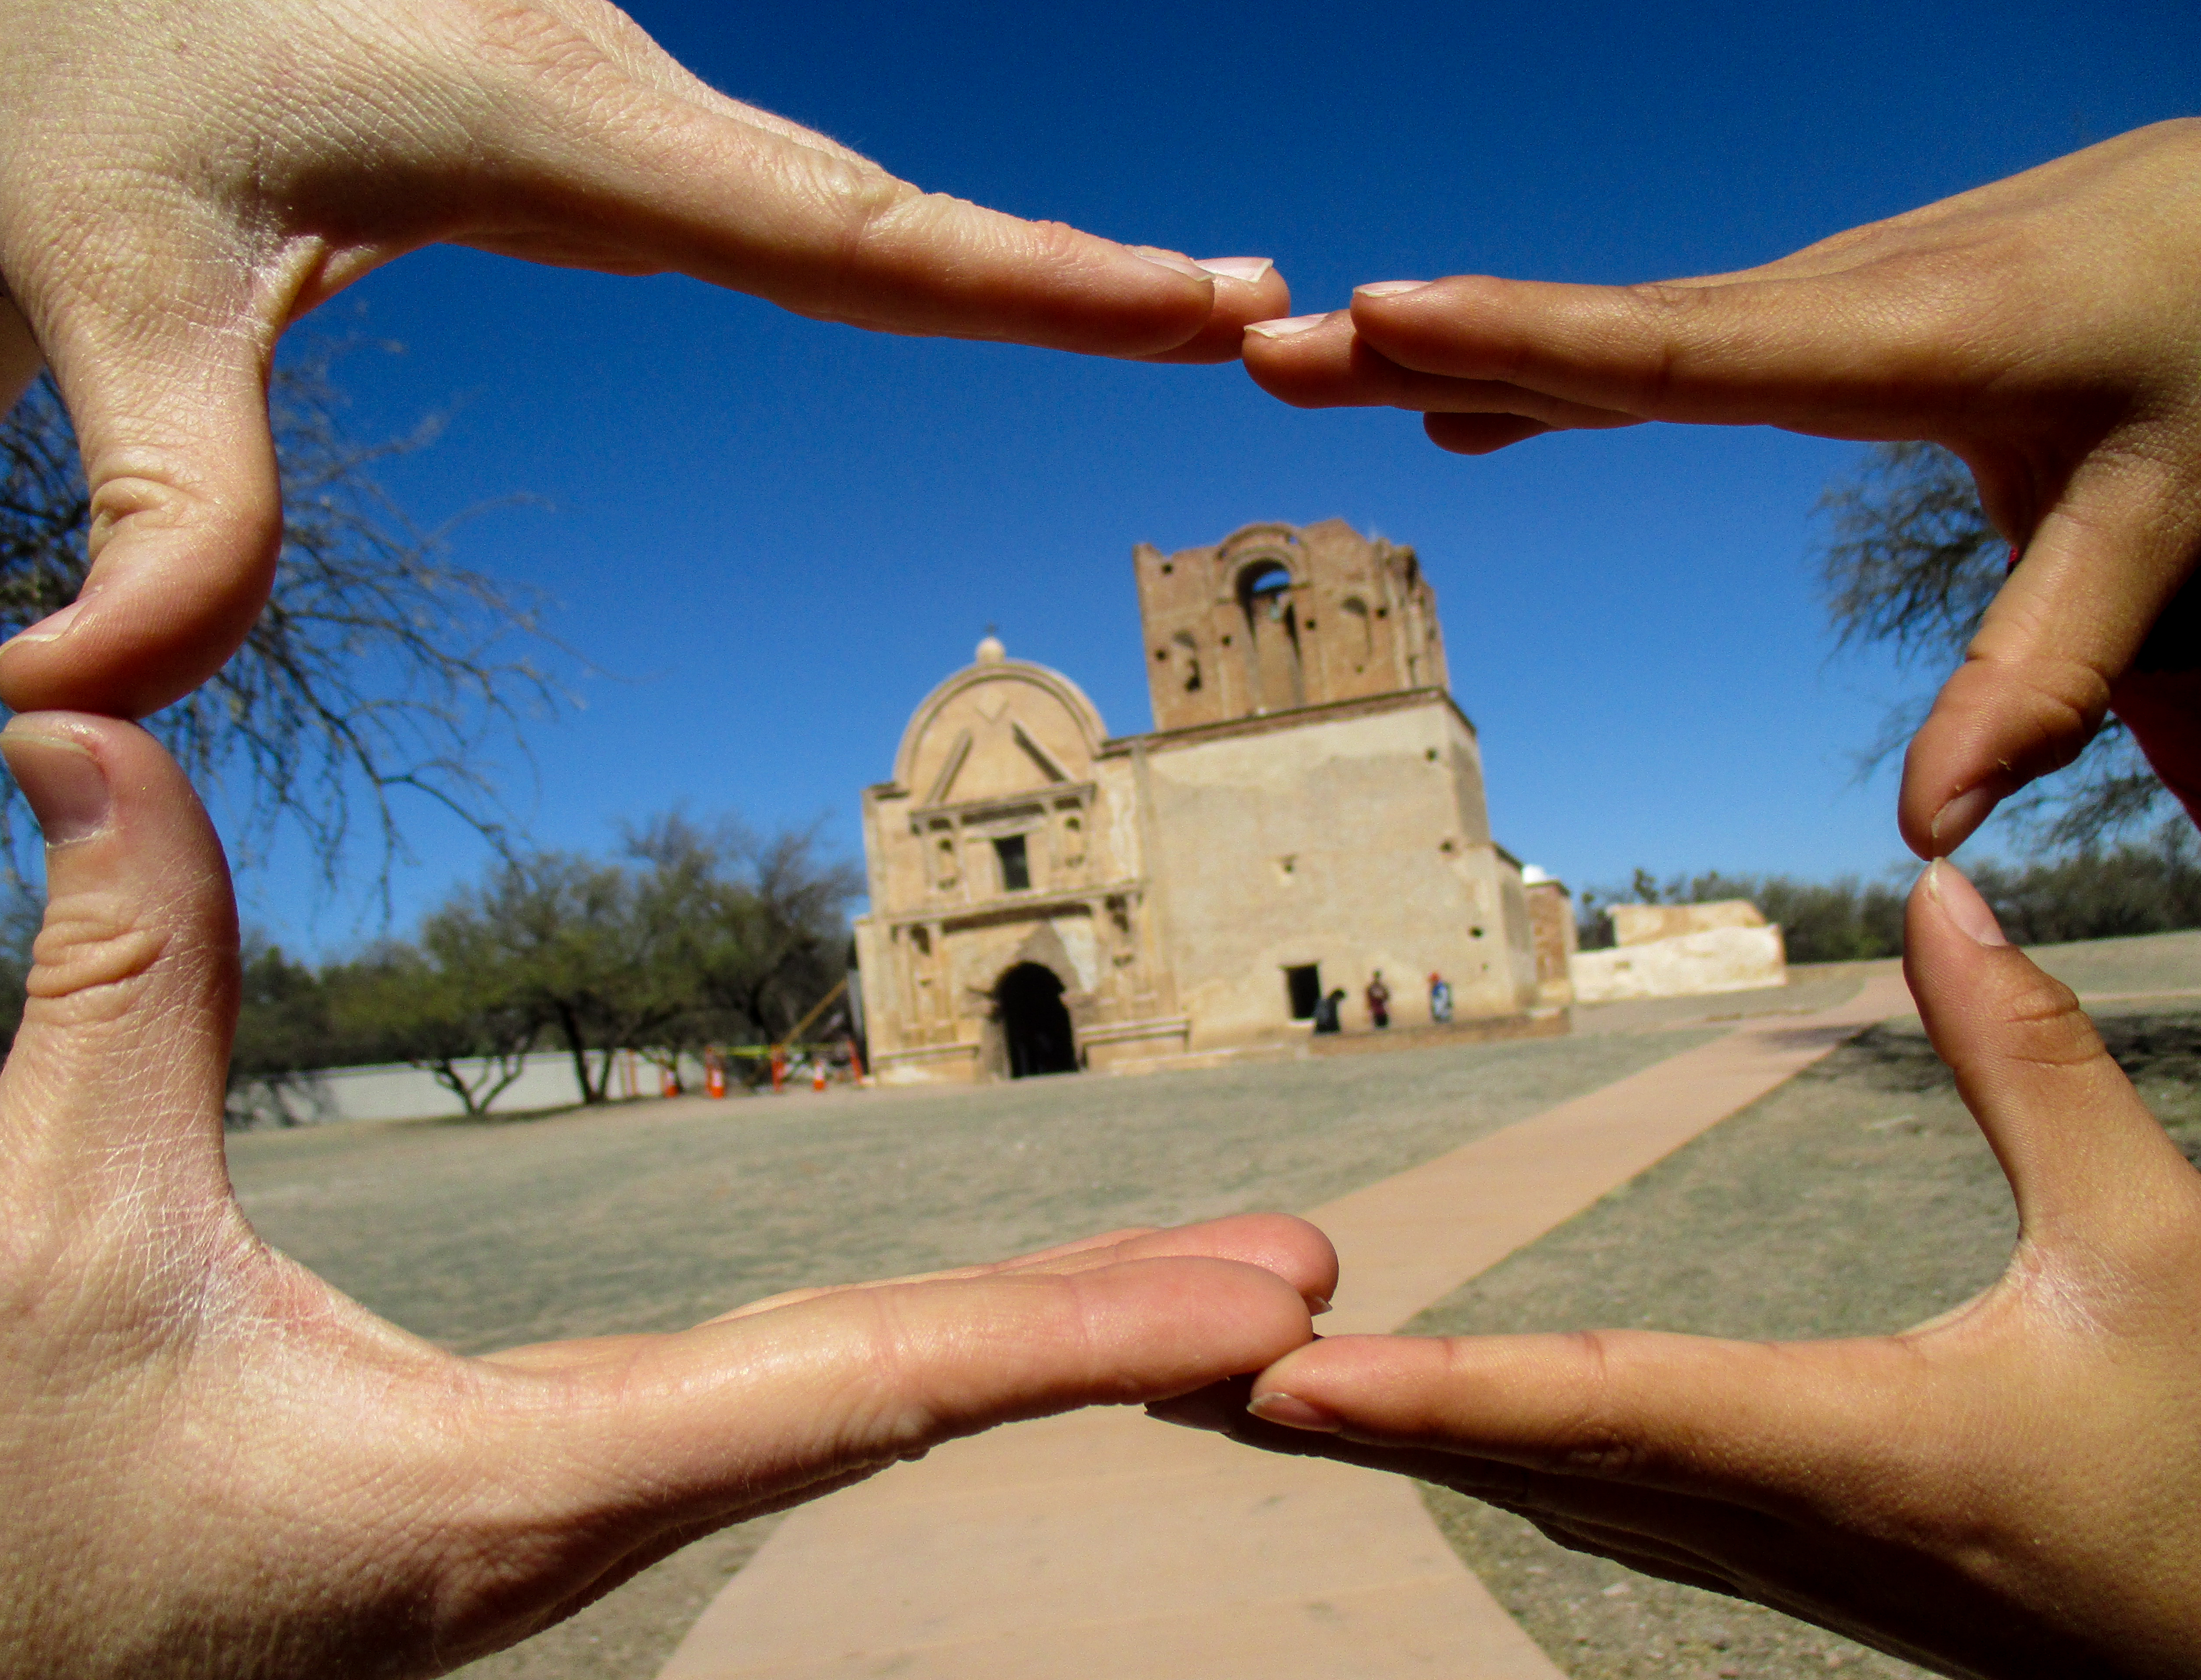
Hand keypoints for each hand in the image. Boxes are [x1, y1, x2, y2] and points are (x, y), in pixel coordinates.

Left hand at [0, 0, 1286, 722]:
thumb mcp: (110, 276)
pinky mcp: (598, 117)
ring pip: (851, 194)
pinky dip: (914, 244)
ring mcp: (620, 94)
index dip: (1023, 277)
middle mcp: (619, 90)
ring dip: (1014, 255)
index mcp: (547, 112)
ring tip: (1183, 308)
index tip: (1192, 304)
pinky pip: (791, 192)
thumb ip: (163, 499)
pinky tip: (991, 278)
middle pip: (888, 206)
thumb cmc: (75, 76)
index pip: (836, 227)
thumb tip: (77, 698)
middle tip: (1263, 311)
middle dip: (1074, 267)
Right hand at [0, 714, 1331, 1678]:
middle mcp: (597, 1514)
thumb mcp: (46, 1243)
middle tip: (1313, 1290)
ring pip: (860, 1419)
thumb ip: (120, 987)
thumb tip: (89, 735)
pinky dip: (921, 1361)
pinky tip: (990, 1327)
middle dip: (1113, 1346)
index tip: (1261, 1315)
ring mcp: (588, 1513)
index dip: (1067, 1338)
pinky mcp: (556, 1488)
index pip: (853, 1395)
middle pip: (905, 1412)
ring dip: (1037, 1347)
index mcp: (522, 1486)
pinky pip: (786, 1415)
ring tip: (1216, 1294)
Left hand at [1153, 860, 2200, 1678]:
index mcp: (1857, 1449)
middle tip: (1143, 1368)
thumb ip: (2037, 1067)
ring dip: (1372, 1437)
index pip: (1608, 1408)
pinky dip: (1466, 1452)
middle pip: (1512, 1458)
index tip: (1286, 1377)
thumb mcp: (2159, 1256)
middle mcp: (1769, 1519)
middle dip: (1324, 1419)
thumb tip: (1943, 888)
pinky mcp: (1768, 1552)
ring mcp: (1757, 1555)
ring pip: (1526, 1487)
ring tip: (1215, 1391)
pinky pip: (1581, 1499)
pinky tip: (1390, 1427)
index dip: (1441, 1394)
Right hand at [1241, 119, 2200, 858]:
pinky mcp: (1826, 309)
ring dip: (1462, 345)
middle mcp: (1836, 299)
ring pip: (1615, 327)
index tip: (1382, 313)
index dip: (1522, 342)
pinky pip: (1659, 338)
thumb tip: (1931, 834)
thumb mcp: (2171, 524)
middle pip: (1601, 331)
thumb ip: (2049, 670)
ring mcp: (1822, 295)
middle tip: (1274, 350)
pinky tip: (1474, 401)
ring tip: (1324, 366)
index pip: (1678, 349)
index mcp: (1906, 342)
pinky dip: (1550, 363)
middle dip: (1430, 338)